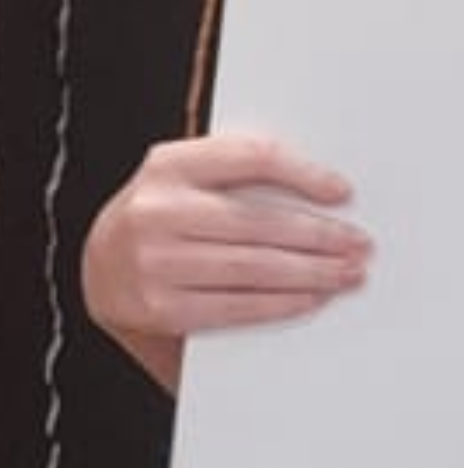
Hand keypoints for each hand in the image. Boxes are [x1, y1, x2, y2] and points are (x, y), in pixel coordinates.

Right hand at [82, 132, 371, 347]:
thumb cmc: (160, 210)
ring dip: (310, 274)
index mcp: (171, 164)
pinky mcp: (162, 308)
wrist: (101, 264)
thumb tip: (319, 183)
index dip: (303, 174)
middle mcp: (160, 211)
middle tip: (358, 243)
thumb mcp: (186, 173)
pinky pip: (235, 307)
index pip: (251, 159)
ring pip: (253, 269)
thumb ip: (236, 170)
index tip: (341, 191)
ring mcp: (158, 263)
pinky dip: (280, 304)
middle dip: (319, 236)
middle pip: (259, 224)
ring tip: (346, 273)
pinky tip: (309, 298)